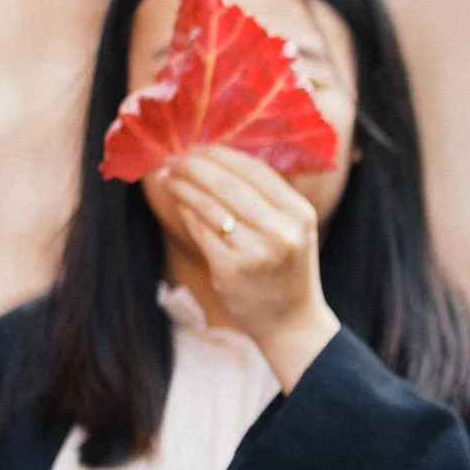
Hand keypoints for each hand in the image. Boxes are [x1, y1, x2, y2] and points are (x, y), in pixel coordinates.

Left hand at [159, 147, 339, 388]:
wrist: (291, 323)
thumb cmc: (286, 270)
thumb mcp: (294, 230)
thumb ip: (267, 198)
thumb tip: (217, 160)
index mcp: (299, 214)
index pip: (256, 170)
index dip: (223, 154)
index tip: (201, 146)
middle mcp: (281, 231)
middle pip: (229, 185)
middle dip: (196, 167)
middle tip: (177, 159)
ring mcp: (256, 252)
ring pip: (209, 207)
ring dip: (184, 188)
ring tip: (170, 178)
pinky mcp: (231, 270)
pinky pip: (201, 232)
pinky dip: (188, 214)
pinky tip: (180, 205)